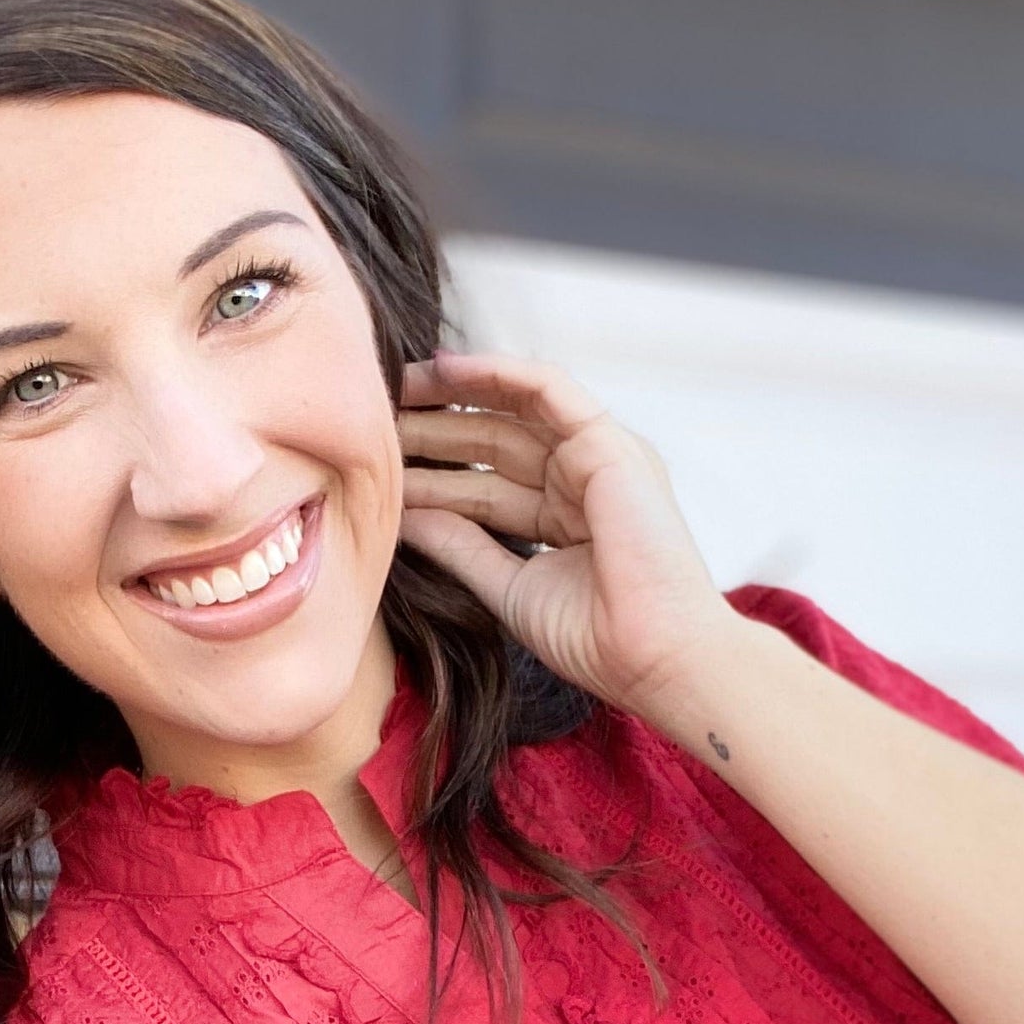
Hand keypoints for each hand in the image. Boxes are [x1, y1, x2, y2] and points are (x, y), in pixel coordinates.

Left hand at [397, 348, 742, 731]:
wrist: (652, 657)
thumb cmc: (597, 639)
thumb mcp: (508, 587)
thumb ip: (461, 546)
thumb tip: (404, 517)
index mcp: (562, 519)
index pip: (485, 484)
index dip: (433, 473)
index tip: (379, 469)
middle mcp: (581, 481)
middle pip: (493, 443)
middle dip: (433, 429)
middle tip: (371, 419)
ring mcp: (597, 459)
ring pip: (512, 412)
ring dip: (453, 395)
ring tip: (395, 385)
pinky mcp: (609, 444)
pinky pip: (546, 390)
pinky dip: (498, 373)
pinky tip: (446, 367)